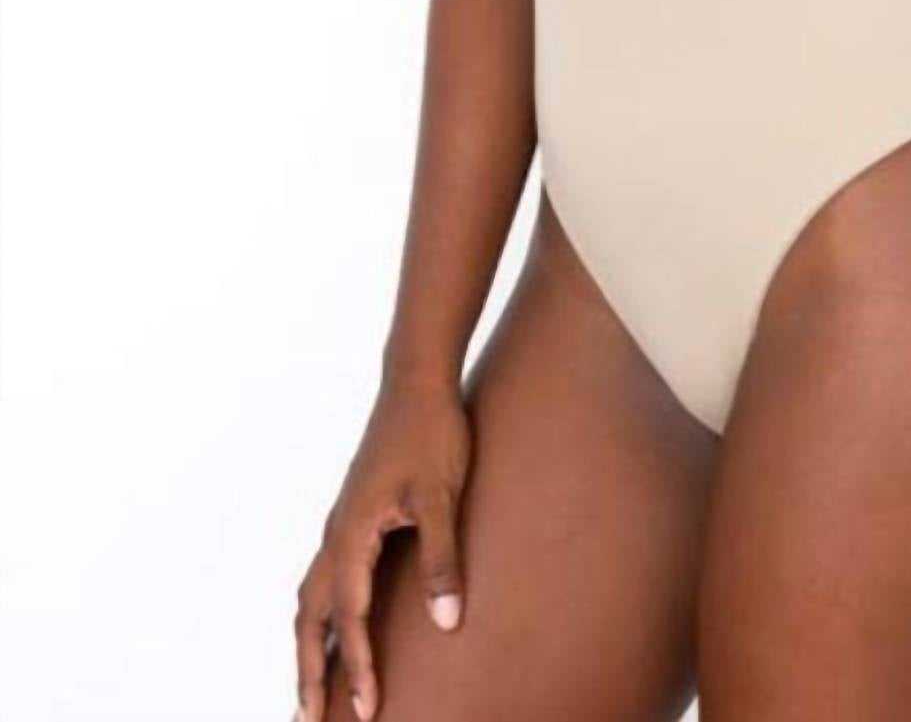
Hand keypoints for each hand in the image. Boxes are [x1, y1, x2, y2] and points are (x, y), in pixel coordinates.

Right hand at [294, 377, 471, 720]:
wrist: (418, 380)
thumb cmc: (432, 432)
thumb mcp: (442, 495)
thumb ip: (442, 558)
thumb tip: (446, 622)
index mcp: (352, 532)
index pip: (350, 616)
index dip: (357, 666)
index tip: (366, 710)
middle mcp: (337, 533)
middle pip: (310, 617)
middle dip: (309, 670)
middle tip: (308, 721)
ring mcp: (341, 523)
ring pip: (312, 598)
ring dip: (310, 645)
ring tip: (312, 688)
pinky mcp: (354, 514)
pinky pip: (327, 576)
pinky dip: (323, 613)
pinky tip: (338, 625)